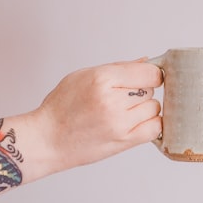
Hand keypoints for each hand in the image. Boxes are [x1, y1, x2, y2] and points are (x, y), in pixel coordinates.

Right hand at [29, 58, 163, 173]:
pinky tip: (137, 122)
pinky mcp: (124, 141)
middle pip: (151, 89)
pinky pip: (155, 128)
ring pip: (154, 108)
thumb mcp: (82, 76)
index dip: (150, 73)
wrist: (47, 140)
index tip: (144, 77)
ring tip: (124, 111)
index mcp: (102, 79)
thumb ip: (117, 67)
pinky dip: (151, 124)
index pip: (149, 72)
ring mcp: (120, 123)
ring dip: (145, 108)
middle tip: (123, 97)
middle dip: (141, 90)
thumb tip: (146, 61)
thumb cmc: (61, 107)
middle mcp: (113, 100)